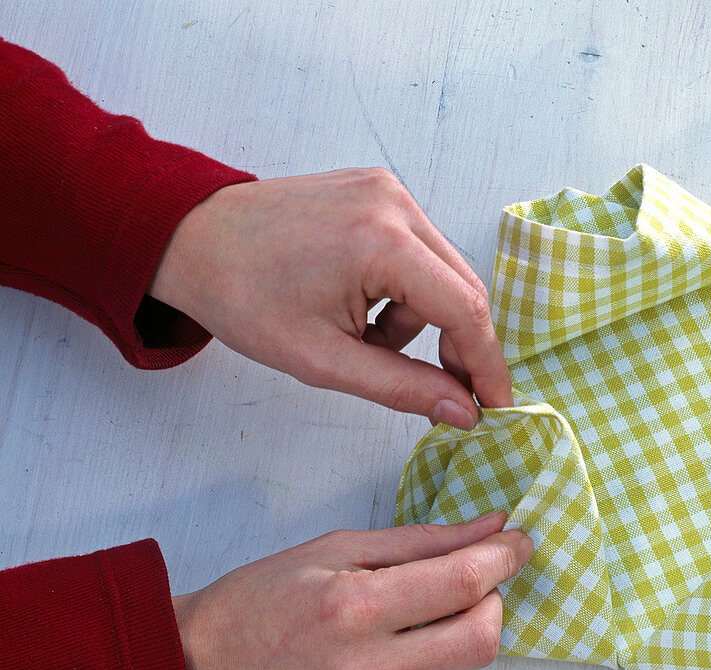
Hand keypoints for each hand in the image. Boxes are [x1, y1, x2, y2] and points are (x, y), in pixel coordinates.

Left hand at [149, 169, 511, 428]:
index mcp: (382, 242)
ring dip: (422, 320)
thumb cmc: (243, 298)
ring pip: (442, 273)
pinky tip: (361, 307)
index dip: (487, 364)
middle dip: (457, 346)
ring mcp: (387, 190)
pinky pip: (418, 250)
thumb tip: (464, 412)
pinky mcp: (378, 190)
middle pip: (464, 288)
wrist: (189, 240)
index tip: (496, 405)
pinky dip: (404, 291)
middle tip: (442, 392)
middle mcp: (394, 204)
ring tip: (366, 343)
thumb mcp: (324, 360)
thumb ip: (403, 388)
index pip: (466, 309)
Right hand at [171, 512, 531, 669]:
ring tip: (406, 629)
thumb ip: (422, 541)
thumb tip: (492, 528)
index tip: (517, 544)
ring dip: (450, 646)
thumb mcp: (335, 549)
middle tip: (473, 589)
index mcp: (353, 608)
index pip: (465, 584)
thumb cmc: (260, 602)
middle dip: (492, 607)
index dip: (505, 558)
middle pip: (482, 644)